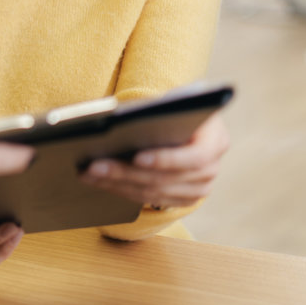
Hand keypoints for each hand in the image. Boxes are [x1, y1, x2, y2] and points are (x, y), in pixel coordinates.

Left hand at [81, 111, 228, 207]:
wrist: (187, 124)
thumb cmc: (176, 109)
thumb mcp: (174, 105)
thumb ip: (156, 114)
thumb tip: (117, 123)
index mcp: (216, 140)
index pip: (194, 157)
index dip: (165, 159)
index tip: (136, 157)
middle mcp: (212, 169)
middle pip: (165, 178)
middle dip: (125, 172)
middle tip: (94, 165)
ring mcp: (199, 188)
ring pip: (153, 192)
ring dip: (116, 183)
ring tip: (89, 173)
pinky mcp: (183, 199)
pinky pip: (149, 199)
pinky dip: (121, 190)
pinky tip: (99, 180)